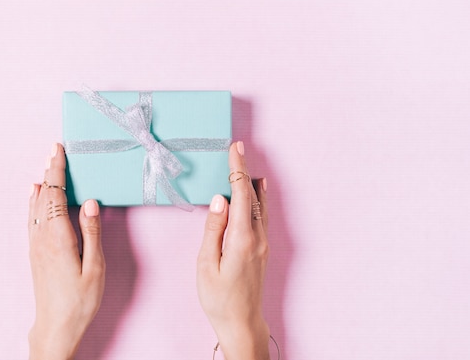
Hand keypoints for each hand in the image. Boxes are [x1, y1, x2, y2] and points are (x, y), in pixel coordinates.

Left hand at [28, 143, 105, 359]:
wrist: (56, 326)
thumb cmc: (80, 300)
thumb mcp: (94, 267)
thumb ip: (91, 233)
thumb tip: (89, 202)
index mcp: (58, 236)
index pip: (56, 194)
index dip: (57, 170)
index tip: (58, 150)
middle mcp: (42, 237)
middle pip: (44, 195)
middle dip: (49, 171)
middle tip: (53, 150)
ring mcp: (35, 244)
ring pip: (35, 205)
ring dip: (42, 184)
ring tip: (46, 166)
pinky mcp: (34, 252)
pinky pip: (31, 218)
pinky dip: (33, 201)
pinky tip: (35, 195)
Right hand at [197, 141, 269, 359]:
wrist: (241, 322)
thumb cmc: (218, 298)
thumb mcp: (205, 264)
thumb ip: (213, 229)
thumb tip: (220, 200)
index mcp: (241, 239)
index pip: (242, 194)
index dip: (237, 169)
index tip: (235, 148)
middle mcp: (257, 238)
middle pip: (253, 195)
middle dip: (244, 170)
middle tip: (237, 148)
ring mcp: (263, 244)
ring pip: (260, 205)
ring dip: (251, 183)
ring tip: (244, 164)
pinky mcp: (262, 249)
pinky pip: (261, 216)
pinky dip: (256, 198)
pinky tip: (256, 191)